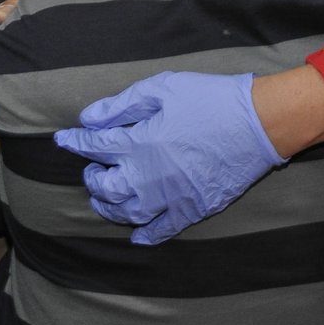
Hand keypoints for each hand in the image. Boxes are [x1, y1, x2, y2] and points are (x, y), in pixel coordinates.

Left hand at [53, 71, 286, 244]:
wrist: (259, 123)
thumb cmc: (211, 99)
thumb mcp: (164, 88)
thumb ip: (122, 104)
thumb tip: (88, 119)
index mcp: (139, 142)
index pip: (94, 145)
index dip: (75, 142)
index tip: (64, 139)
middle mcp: (148, 175)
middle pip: (106, 186)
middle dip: (93, 179)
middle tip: (93, 171)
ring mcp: (170, 196)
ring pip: (128, 212)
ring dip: (110, 207)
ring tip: (105, 199)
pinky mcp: (192, 208)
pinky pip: (162, 229)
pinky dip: (146, 235)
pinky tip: (137, 236)